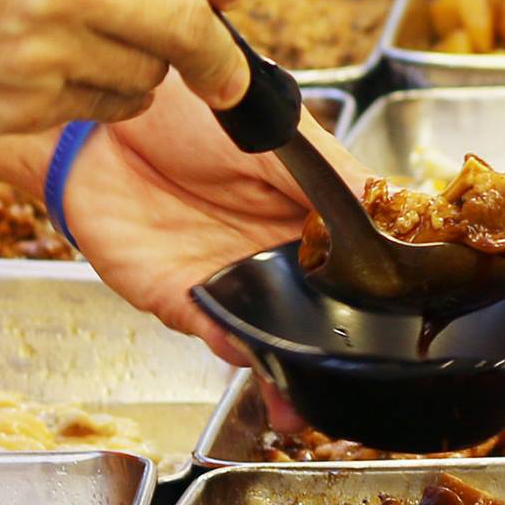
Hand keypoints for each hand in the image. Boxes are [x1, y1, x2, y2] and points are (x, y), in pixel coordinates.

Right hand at [0, 0, 249, 136]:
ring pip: (145, 76)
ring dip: (148, 66)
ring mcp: (39, 56)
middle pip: (189, 27)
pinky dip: (102, 94)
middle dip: (221, 50)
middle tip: (226, 61)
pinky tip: (68, 68)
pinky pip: (97, 109)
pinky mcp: (16, 108)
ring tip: (108, 41)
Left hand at [66, 74, 367, 365]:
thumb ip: (331, 176)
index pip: (351, 269)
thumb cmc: (183, 109)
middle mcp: (267, 255)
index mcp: (302, 216)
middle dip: (331, 362)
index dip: (376, 302)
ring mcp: (222, 279)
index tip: (405, 329)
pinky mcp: (172, 294)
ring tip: (304, 395)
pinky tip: (245, 349)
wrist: (99, 115)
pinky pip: (208, 328)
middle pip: (312, 320)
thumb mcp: (275, 131)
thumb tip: (395, 208)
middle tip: (355, 390)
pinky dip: (228, 343)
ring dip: (283, 371)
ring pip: (264, 340)